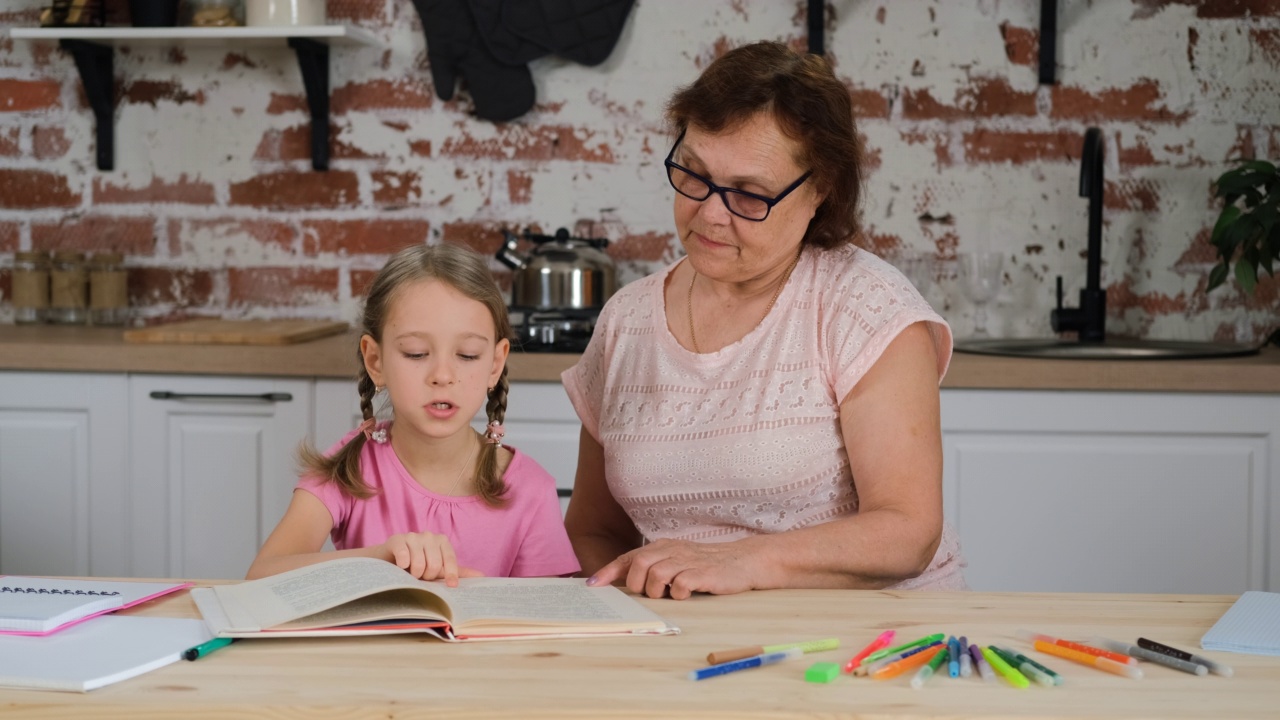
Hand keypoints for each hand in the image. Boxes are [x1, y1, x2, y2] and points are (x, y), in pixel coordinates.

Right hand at [381, 532, 482, 584]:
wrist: (389, 561)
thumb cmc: (416, 565)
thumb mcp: (438, 569)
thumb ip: (457, 572)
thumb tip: (482, 576)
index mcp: (442, 541)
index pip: (450, 559)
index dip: (451, 574)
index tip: (451, 586)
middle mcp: (429, 535)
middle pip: (434, 564)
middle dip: (427, 577)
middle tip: (420, 577)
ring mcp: (413, 536)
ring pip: (419, 564)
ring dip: (413, 575)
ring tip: (409, 573)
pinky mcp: (397, 539)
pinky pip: (404, 556)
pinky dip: (403, 566)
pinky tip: (400, 567)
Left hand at [586, 538, 763, 599]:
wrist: (744, 561)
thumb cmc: (706, 564)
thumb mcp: (677, 561)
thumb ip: (653, 568)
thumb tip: (625, 584)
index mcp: (662, 547)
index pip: (629, 558)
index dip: (608, 572)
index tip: (592, 585)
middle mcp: (672, 551)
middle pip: (639, 565)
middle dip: (636, 585)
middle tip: (648, 594)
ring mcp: (688, 561)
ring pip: (656, 575)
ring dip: (657, 591)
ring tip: (668, 595)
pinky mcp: (703, 574)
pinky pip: (680, 586)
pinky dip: (678, 594)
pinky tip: (686, 594)